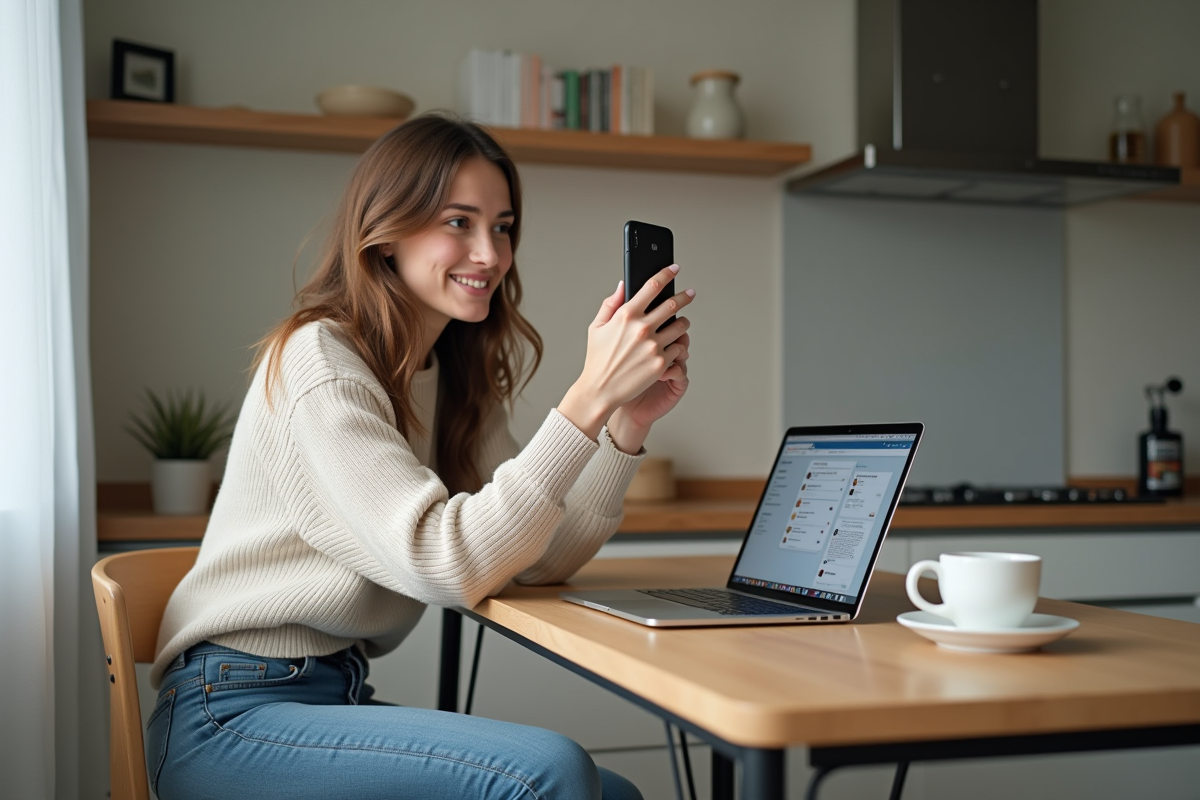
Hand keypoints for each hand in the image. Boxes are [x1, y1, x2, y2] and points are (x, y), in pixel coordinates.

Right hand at [558, 265, 694, 440]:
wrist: (601, 390)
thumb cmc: (597, 359)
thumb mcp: (597, 327)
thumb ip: (611, 303)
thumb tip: (623, 285)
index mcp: (626, 315)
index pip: (652, 286)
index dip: (666, 274)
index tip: (674, 269)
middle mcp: (642, 328)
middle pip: (673, 304)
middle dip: (685, 296)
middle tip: (691, 293)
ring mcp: (653, 346)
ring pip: (681, 326)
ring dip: (683, 322)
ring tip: (681, 322)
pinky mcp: (661, 363)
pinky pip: (678, 348)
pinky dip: (677, 345)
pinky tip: (672, 345)